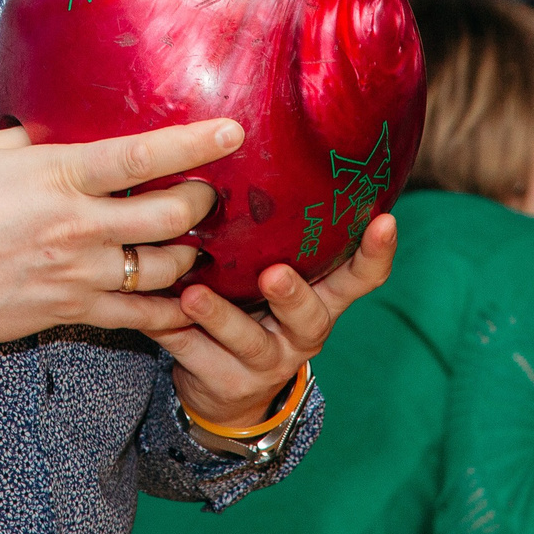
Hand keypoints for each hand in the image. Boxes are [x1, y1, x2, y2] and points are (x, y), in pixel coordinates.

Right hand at [0, 119, 238, 372]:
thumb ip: (31, 135)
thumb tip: (61, 120)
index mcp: (58, 176)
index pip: (142, 156)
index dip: (192, 142)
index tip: (230, 130)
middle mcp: (79, 226)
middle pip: (171, 215)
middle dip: (202, 201)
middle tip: (209, 191)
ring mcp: (80, 273)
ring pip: (165, 267)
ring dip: (190, 254)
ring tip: (195, 241)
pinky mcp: (74, 310)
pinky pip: (139, 316)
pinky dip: (170, 310)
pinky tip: (187, 301)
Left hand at [156, 214, 397, 429]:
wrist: (224, 388)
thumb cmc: (250, 305)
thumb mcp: (269, 272)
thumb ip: (270, 236)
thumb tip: (238, 145)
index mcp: (322, 298)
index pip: (361, 279)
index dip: (377, 254)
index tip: (386, 221)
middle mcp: (303, 333)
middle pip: (310, 317)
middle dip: (293, 295)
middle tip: (274, 274)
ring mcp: (266, 362)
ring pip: (248, 341)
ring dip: (221, 316)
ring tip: (193, 295)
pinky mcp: (224, 381)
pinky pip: (193, 353)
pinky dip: (169, 330)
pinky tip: (147, 311)